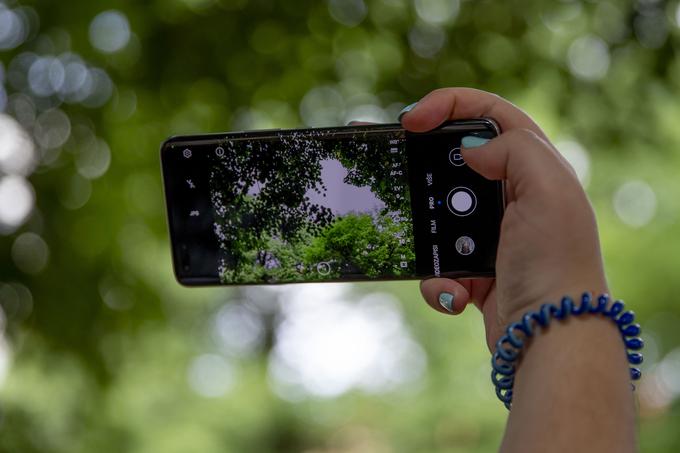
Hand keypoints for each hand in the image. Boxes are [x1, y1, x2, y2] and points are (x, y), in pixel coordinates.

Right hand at [406, 88, 608, 350]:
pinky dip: (438, 279)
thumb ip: (514, 150)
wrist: (551, 337)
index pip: (488, 115)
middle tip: (383, 161)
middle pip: (452, 162)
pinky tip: (456, 293)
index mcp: (534, 168)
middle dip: (418, 165)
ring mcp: (490, 234)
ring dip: (425, 234)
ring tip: (429, 253)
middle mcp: (513, 196)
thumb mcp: (548, 192)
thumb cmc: (555, 263)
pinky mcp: (474, 269)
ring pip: (436, 216)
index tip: (411, 120)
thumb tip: (472, 150)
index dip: (448, 105)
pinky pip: (437, 263)